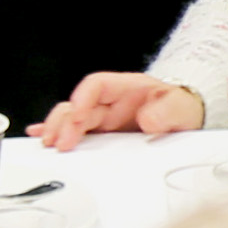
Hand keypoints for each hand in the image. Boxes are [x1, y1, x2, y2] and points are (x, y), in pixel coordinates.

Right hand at [31, 72, 204, 148]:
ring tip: (47, 142)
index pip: (97, 85)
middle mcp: (111, 102)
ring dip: (57, 128)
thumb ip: (167, 111)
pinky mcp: (103, 135)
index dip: (83, 98)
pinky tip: (40, 136)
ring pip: (72, 118)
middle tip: (60, 142)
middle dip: (65, 122)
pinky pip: (76, 131)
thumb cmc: (181, 108)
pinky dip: (58, 132)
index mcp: (127, 88)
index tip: (78, 117)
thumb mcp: (181, 108)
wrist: (186, 120)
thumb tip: (148, 119)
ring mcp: (105, 119)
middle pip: (78, 105)